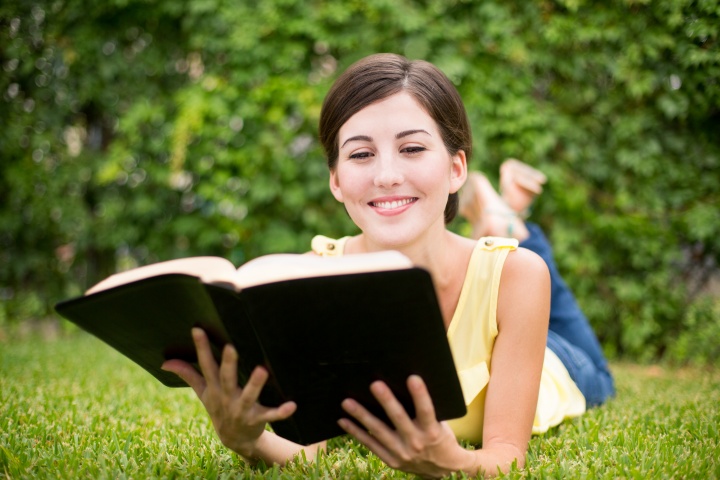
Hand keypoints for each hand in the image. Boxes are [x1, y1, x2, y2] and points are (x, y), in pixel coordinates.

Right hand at [161, 328, 296, 457]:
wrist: (235, 440)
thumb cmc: (220, 407)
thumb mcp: (203, 393)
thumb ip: (188, 375)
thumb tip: (165, 362)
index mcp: (214, 388)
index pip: (205, 365)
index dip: (201, 348)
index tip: (197, 329)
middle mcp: (227, 397)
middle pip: (226, 378)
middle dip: (228, 364)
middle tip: (230, 347)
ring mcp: (242, 409)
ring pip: (248, 395)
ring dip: (255, 385)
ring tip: (262, 370)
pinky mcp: (258, 419)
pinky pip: (270, 416)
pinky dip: (281, 412)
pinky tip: (292, 405)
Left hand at [337, 375, 474, 478]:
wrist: (443, 468)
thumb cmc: (439, 437)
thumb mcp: (439, 424)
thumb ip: (424, 410)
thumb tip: (403, 384)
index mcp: (432, 431)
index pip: (426, 410)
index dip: (420, 395)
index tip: (412, 378)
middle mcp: (416, 443)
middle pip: (399, 418)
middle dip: (387, 401)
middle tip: (375, 384)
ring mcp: (402, 453)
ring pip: (379, 431)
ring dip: (362, 416)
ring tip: (347, 403)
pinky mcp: (392, 460)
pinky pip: (370, 445)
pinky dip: (356, 432)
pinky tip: (344, 420)